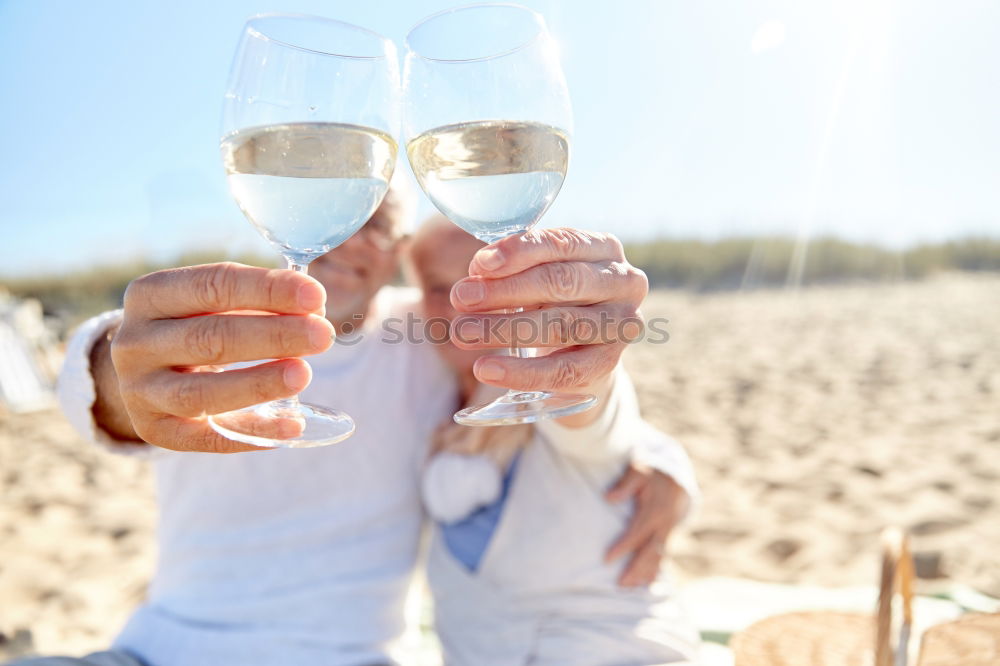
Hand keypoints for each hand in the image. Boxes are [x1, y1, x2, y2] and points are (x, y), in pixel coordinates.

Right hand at [104, 263, 332, 452]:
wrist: (146, 371)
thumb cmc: (195, 324)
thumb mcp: (212, 302)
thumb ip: (259, 302)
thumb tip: (313, 311)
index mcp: (149, 295)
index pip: (213, 286)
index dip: (267, 290)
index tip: (316, 295)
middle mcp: (135, 342)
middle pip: (209, 338)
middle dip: (273, 335)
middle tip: (323, 334)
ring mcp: (139, 391)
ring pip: (200, 393)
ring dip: (258, 383)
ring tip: (305, 374)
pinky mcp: (155, 431)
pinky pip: (207, 438)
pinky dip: (254, 432)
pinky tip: (293, 425)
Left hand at [449, 229, 647, 393]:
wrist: (582, 349)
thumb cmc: (555, 298)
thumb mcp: (538, 274)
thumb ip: (512, 267)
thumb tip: (478, 271)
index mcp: (604, 248)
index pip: (561, 243)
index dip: (518, 252)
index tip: (479, 264)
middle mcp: (622, 282)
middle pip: (561, 283)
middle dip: (505, 291)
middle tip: (462, 298)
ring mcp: (622, 324)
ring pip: (560, 326)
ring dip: (505, 329)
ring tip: (464, 332)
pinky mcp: (610, 364)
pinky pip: (563, 371)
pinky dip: (521, 372)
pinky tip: (487, 370)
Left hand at [605, 463, 689, 586]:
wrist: (676, 474)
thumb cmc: (651, 472)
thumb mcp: (638, 471)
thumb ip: (625, 484)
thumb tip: (608, 498)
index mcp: (655, 509)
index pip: (636, 533)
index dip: (622, 547)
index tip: (607, 560)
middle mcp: (664, 523)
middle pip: (650, 551)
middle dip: (636, 569)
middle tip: (621, 584)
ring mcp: (668, 530)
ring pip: (658, 556)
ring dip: (645, 573)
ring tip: (631, 587)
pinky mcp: (668, 534)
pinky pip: (663, 554)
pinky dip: (656, 569)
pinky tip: (647, 582)